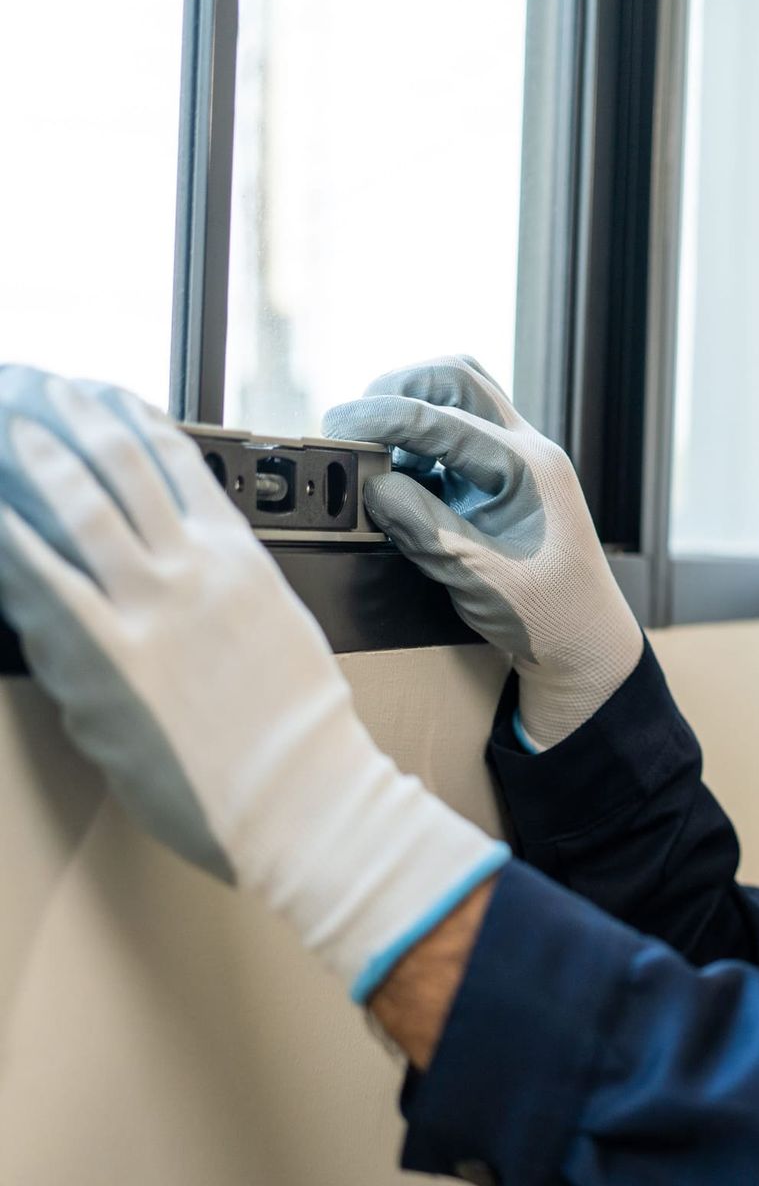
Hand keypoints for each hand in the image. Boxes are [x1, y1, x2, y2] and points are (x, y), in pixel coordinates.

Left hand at [0, 366, 506, 1000]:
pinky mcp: (104, 657)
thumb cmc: (300, 733)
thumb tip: (182, 576)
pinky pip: (42, 579)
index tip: (109, 396)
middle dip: (80, 419)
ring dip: (42, 456)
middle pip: (126, 467)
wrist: (303, 795)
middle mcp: (195, 568)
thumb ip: (228, 592)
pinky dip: (11, 536)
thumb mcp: (282, 634)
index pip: (184, 465)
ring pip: (84, 504)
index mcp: (243, 560)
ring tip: (15, 424)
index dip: (138, 420)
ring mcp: (148, 609)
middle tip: (48, 389)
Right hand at [323, 356, 642, 749]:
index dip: (385, 418)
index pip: (447, 419)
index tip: (338, 431)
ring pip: (460, 396)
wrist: (585, 643)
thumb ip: (425, 528)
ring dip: (410, 407)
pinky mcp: (502, 476)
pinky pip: (457, 432)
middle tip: (352, 426)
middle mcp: (528, 450)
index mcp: (530, 469)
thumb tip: (373, 486)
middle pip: (458, 379)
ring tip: (371, 448)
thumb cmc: (547, 616)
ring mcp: (517, 459)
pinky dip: (418, 440)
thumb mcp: (480, 578)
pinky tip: (395, 472)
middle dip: (398, 389)